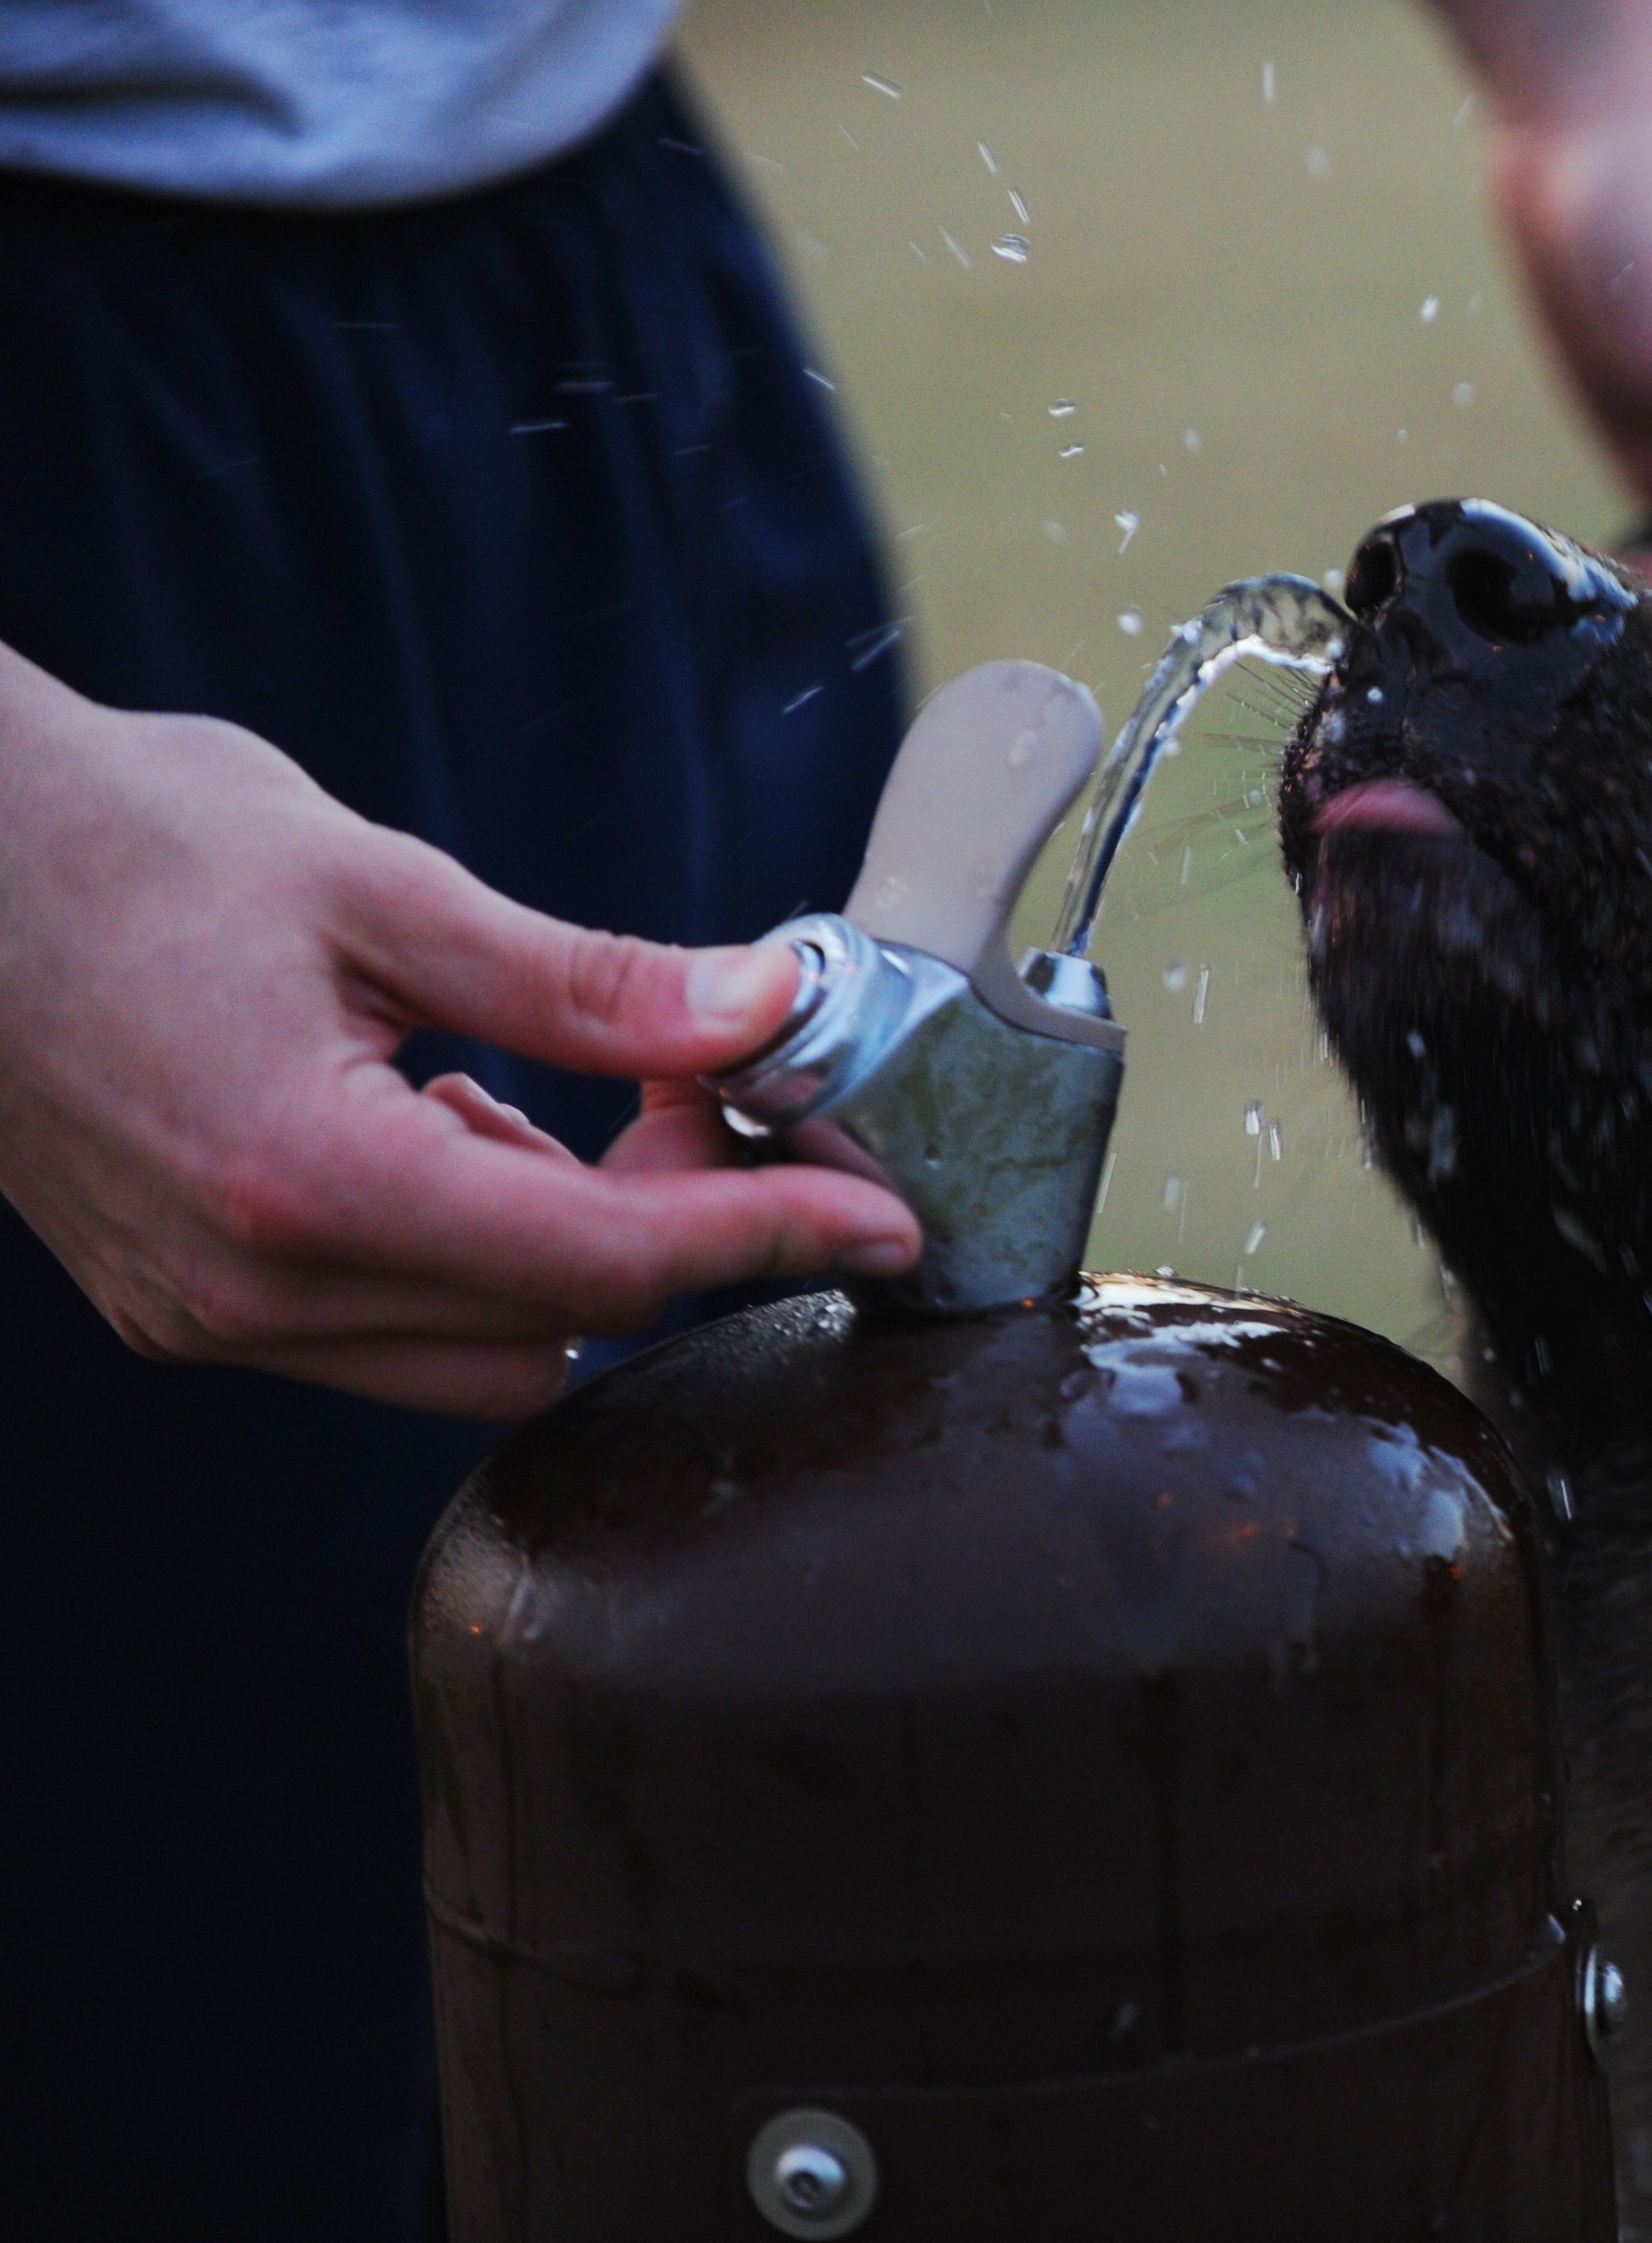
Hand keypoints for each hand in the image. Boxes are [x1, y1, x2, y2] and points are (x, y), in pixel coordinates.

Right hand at [0, 644, 919, 1419]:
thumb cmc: (127, 841)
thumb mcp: (380, 885)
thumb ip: (584, 977)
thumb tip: (765, 1008)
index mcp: (303, 1180)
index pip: (608, 1259)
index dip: (769, 1233)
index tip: (886, 1214)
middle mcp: (248, 1287)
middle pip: (562, 1327)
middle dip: (674, 1231)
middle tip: (705, 1093)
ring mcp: (207, 1314)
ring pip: (484, 1354)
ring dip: (571, 1248)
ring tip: (553, 1092)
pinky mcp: (187, 1306)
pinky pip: (392, 1332)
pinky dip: (475, 1249)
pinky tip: (454, 1121)